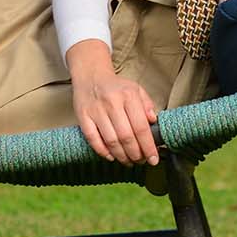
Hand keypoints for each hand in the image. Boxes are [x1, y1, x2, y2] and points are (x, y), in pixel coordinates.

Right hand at [66, 41, 157, 165]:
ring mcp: (96, 110)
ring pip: (111, 140)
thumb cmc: (116, 87)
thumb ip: (147, 105)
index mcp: (128, 95)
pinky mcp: (83, 116)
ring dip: (121, 156)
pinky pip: (93, 139)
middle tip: (140, 161)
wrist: (90, 75)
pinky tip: (111, 156)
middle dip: (136, 154)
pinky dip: (102, 151)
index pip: (141, 127)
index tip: (153, 159)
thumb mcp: (136, 89)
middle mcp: (112, 102)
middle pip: (126, 137)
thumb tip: (154, 122)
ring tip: (128, 161)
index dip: (148, 146)